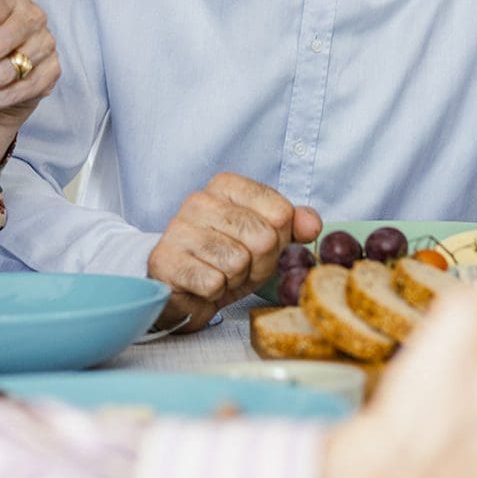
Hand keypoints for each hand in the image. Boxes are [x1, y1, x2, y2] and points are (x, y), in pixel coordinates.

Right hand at [146, 172, 321, 331]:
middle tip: (240, 267)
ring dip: (234, 279)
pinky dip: (213, 292)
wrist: (182, 291)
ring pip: (237, 262)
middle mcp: (199, 200)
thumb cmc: (225, 261)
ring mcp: (178, 229)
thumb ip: (293, 225)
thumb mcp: (266, 239)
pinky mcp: (164, 260)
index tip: (260, 246)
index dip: (279, 240)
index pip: (280, 211)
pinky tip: (201, 285)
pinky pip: (213, 282)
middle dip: (258, 264)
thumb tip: (312, 224)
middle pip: (263, 238)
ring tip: (219, 274)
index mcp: (225, 185)